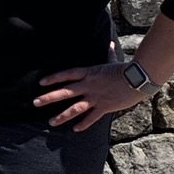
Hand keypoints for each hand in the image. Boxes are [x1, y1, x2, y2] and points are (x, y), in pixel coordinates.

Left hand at [34, 62, 150, 131]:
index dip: (53, 78)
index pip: (66, 75)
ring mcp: (95, 97)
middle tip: (35, 102)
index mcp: (89, 73)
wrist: (138, 79)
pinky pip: (91, 118)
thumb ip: (108, 54)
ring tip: (51, 123)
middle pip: (64, 92)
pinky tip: (75, 130)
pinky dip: (83, 124)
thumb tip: (110, 43)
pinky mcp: (104, 107)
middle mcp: (88, 86)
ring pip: (74, 108)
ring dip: (62, 116)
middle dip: (48, 98)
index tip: (41, 83)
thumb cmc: (126, 69)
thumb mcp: (113, 61)